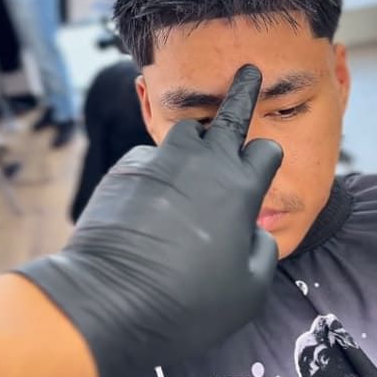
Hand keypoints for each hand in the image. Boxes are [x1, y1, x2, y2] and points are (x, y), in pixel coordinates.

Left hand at [15, 65, 282, 376]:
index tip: (262, 162)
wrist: (109, 300)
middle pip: (230, 114)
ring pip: (185, 132)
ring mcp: (160, 160)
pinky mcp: (125, 168)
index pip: (266, 150)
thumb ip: (261, 250)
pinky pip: (149, 160)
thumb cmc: (187, 303)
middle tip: (248, 73)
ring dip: (194, 142)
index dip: (266, 158)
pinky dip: (156, 173)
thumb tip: (252, 229)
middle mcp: (202, 162)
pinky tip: (146, 206)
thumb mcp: (248, 290)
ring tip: (190, 162)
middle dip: (244, 90)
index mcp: (239, 187)